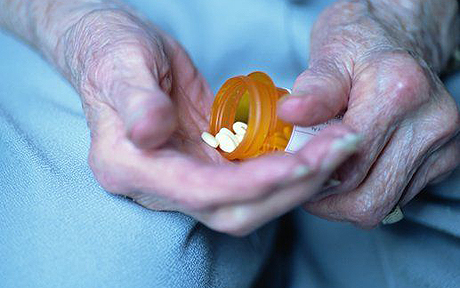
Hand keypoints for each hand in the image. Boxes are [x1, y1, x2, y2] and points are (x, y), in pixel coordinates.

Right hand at [57, 6, 360, 235]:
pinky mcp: (206, 163)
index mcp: (130, 168)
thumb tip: (148, 132)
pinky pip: (251, 176)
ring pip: (249, 200)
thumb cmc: (112, 53)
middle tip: (333, 154)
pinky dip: (284, 168)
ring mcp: (185, 176)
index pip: (198, 192)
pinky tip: (312, 148)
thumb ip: (135, 101)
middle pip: (232, 210)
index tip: (297, 165)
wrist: (116, 52)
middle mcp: (160, 184)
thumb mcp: (120, 66)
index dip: (250, 185)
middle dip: (287, 189)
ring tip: (335, 149)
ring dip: (295, 182)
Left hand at [278, 0, 459, 227]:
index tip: (296, 174)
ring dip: (349, 200)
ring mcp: (444, 142)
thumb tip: (290, 112)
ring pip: (384, 204)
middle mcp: (430, 120)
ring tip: (330, 172)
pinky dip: (370, 191)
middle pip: (370, 198)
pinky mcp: (447, 157)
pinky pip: (399, 198)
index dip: (316, 179)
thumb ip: (314, 90)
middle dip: (330, 200)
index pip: (350, 165)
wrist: (396, 39)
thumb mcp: (330, 57)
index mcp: (399, 91)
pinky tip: (356, 168)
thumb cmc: (358, 46)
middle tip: (308, 180)